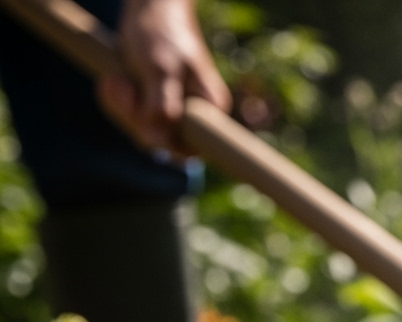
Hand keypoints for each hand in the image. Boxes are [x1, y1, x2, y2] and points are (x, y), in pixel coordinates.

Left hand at [97, 0, 231, 152]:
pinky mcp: (149, 104)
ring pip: (138, 130)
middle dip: (133, 115)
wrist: (149, 7)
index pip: (190, 149)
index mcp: (209, 110)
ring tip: (119, 79)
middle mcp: (192, 115)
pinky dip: (115, 100)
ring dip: (119, 105)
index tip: (143, 114)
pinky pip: (128, 117)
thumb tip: (157, 144)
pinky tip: (115, 80)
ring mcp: (170, 111)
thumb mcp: (160, 69)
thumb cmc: (162, 32)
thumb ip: (161, 107)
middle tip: (124, 86)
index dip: (164, 142)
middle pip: (159, 142)